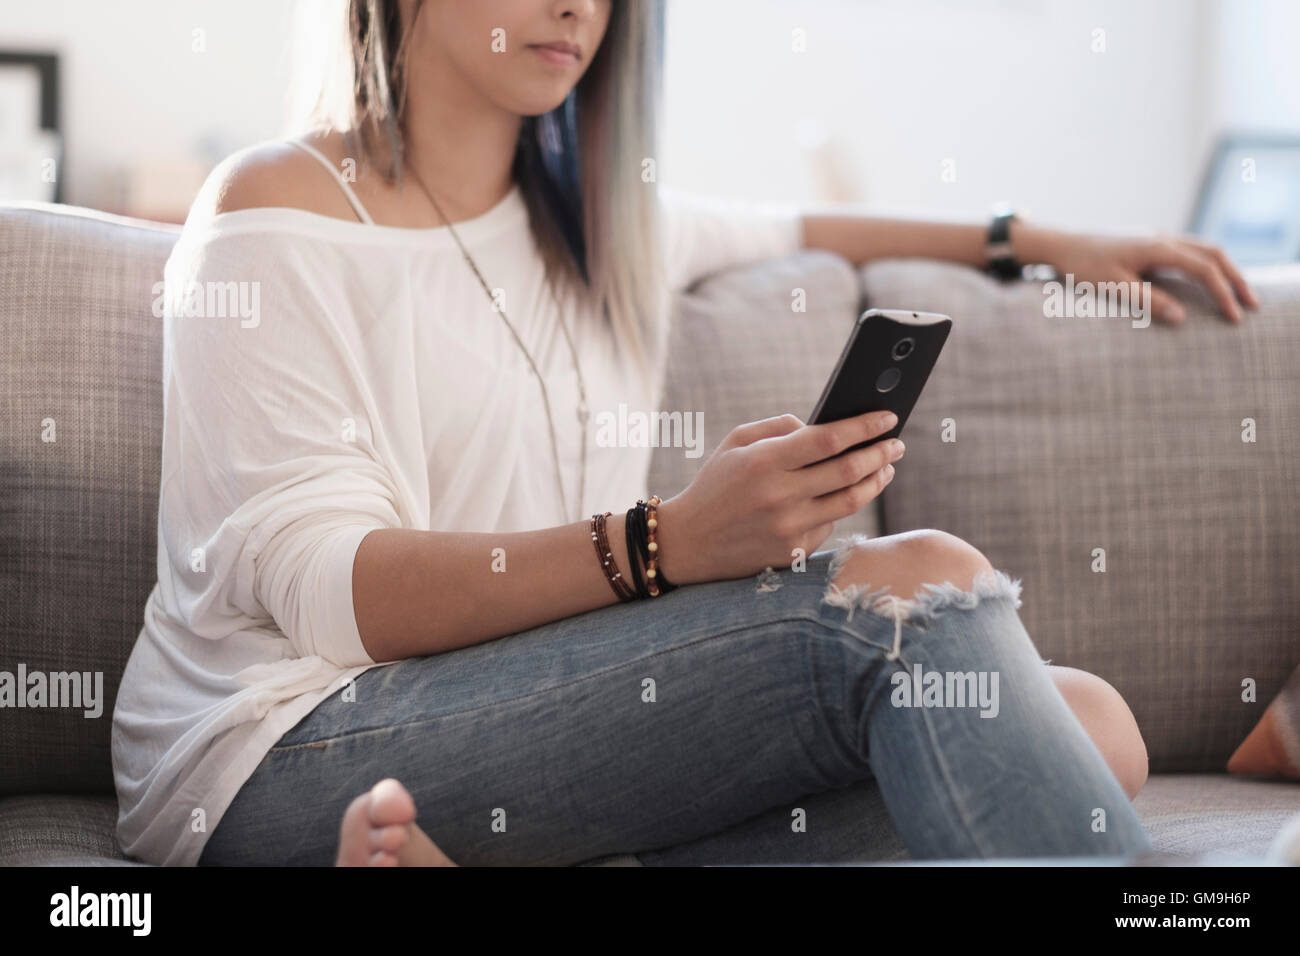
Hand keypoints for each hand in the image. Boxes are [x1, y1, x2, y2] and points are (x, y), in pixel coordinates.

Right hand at [654, 410, 904, 584]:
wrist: (688, 542)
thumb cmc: (715, 484)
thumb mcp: (735, 443)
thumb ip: (779, 428)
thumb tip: (823, 426)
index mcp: (764, 462)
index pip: (828, 439)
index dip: (864, 427)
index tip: (888, 417)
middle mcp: (779, 496)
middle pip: (848, 471)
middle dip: (880, 453)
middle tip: (896, 444)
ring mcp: (788, 529)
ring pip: (850, 501)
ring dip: (875, 481)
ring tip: (885, 468)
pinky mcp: (792, 553)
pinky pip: (830, 525)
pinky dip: (842, 507)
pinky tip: (845, 495)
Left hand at [1013, 222, 1258, 324]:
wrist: (1060, 245)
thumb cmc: (1081, 266)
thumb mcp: (1112, 287)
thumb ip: (1147, 301)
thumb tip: (1182, 318)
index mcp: (1157, 247)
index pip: (1203, 268)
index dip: (1223, 292)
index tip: (1235, 317)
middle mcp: (1162, 238)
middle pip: (1213, 253)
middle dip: (1235, 279)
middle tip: (1252, 305)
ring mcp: (1157, 238)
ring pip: (1203, 249)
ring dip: (1224, 270)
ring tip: (1237, 294)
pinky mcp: (1150, 243)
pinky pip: (1189, 251)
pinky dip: (1207, 265)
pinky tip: (1209, 281)